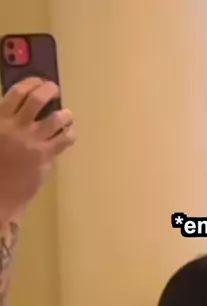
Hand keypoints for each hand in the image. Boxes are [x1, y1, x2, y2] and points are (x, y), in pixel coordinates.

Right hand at [0, 77, 74, 224]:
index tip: (39, 81)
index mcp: (0, 120)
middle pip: (37, 99)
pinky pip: (64, 139)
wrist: (1, 194)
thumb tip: (20, 108)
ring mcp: (32, 142)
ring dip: (65, 114)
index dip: (32, 82)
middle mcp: (17, 127)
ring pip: (56, 119)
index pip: (18, 92)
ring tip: (67, 115)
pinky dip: (70, 133)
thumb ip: (6, 122)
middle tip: (55, 91)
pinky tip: (69, 133)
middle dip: (49, 90)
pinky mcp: (45, 156)